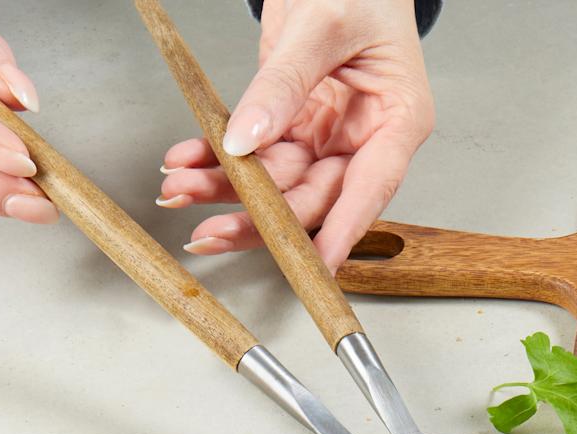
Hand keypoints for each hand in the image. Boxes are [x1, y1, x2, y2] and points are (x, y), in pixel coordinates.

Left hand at [155, 0, 433, 268]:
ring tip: (180, 188)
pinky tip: (185, 159)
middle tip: (208, 229)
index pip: (370, 188)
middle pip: (313, 197)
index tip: (312, 266)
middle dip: (258, 216)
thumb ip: (284, 84)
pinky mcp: (292, 124)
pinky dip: (216, 158)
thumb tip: (247, 139)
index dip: (340, 231)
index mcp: (397, 120)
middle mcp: (363, 138)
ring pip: (276, 183)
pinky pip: (253, 154)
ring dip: (225, 189)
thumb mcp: (323, 24)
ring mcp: (327, 135)